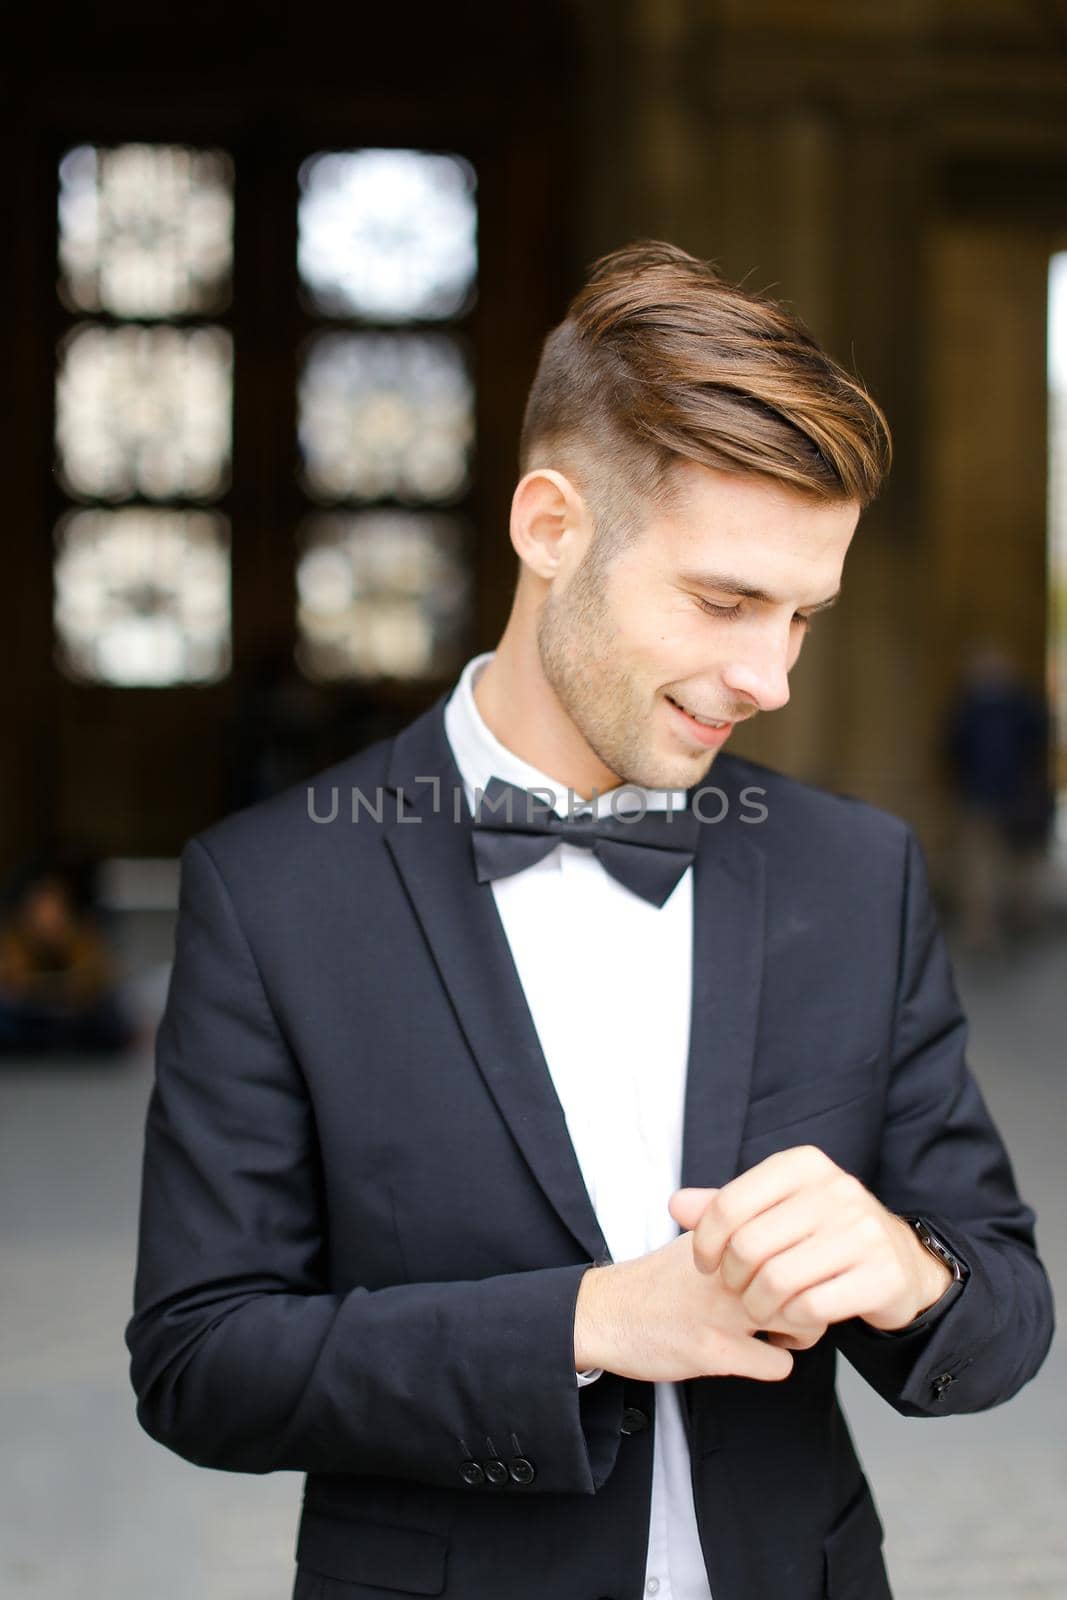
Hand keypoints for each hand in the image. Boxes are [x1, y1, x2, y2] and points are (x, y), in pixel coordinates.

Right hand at [573, 1230, 827, 1384]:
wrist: (603, 1314)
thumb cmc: (657, 1282)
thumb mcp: (696, 1241)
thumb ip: (736, 1226)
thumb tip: (785, 1217)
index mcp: (727, 1236)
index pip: (797, 1237)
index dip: (806, 1256)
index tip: (798, 1271)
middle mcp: (729, 1267)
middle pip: (808, 1276)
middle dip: (814, 1296)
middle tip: (798, 1308)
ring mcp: (723, 1308)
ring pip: (803, 1317)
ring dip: (802, 1332)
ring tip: (782, 1333)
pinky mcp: (715, 1350)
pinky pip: (777, 1363)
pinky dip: (774, 1364)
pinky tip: (757, 1356)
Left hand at [669, 1146, 953, 1335]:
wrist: (899, 1263)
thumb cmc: (822, 1235)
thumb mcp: (776, 1210)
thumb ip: (726, 1207)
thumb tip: (676, 1205)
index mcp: (803, 1164)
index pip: (730, 1204)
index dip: (706, 1243)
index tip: (707, 1265)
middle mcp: (837, 1189)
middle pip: (750, 1246)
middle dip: (734, 1280)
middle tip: (739, 1292)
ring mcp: (864, 1231)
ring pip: (777, 1280)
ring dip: (759, 1306)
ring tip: (762, 1309)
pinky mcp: (882, 1275)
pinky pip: (812, 1308)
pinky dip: (792, 1322)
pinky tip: (794, 1318)